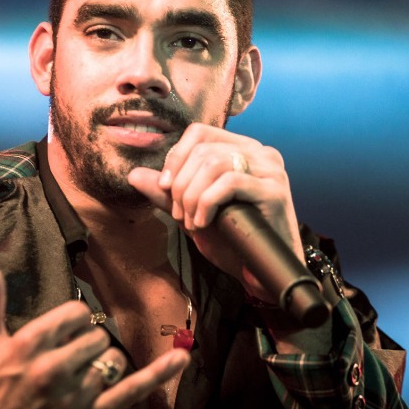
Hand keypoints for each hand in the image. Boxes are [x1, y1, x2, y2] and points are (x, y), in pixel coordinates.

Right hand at [0, 253, 190, 408]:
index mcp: (29, 345)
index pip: (75, 312)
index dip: (70, 321)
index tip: (58, 334)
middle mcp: (54, 369)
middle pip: (96, 334)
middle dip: (84, 344)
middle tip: (62, 361)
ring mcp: (76, 396)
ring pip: (112, 359)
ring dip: (100, 365)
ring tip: (75, 380)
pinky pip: (132, 390)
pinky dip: (159, 373)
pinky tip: (181, 358)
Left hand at [126, 123, 302, 302]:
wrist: (261, 275)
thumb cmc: (232, 243)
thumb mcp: (192, 213)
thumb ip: (167, 194)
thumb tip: (134, 174)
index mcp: (242, 151)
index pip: (199, 133)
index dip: (176, 157)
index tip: (165, 188)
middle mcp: (260, 153)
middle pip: (203, 149)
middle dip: (181, 184)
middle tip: (178, 214)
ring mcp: (270, 170)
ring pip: (214, 163)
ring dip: (192, 196)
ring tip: (191, 222)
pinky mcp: (275, 191)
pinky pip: (230, 182)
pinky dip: (207, 203)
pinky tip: (203, 224)